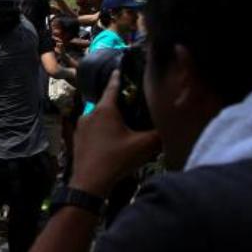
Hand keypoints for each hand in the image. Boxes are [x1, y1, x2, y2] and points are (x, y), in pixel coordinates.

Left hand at [70, 71, 160, 197]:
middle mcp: (89, 114)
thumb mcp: (145, 146)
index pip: (112, 86)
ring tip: (124, 123)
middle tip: (132, 102)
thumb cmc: (116, 160)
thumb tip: (174, 124)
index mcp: (105, 110)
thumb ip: (161, 133)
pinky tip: (112, 138)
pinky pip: (92, 128)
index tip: (119, 68)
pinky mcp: (78, 139)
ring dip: (110, 118)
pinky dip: (102, 129)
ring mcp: (81, 127)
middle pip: (106, 102)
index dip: (118, 77)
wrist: (89, 183)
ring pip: (99, 116)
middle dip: (119, 102)